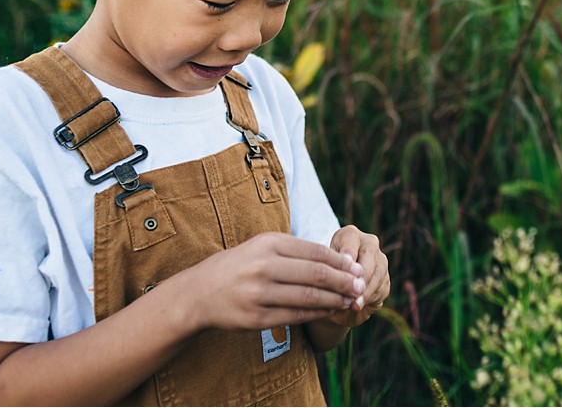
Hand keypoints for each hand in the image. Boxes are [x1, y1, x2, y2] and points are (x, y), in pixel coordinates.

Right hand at [181, 232, 364, 330]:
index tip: (357, 268)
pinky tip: (330, 312)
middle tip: (361, 287)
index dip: (341, 261)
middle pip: (317, 274)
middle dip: (344, 282)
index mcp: (269, 243)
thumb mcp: (262, 247)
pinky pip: (295, 316)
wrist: (200, 293)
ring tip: (351, 301)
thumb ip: (295, 250)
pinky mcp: (256, 318)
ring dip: (335, 300)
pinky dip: (317, 314)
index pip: (315, 251)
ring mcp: (259, 293)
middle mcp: (264, 266)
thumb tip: (338, 259)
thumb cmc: (239, 266)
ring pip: (309, 297)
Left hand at [324, 225, 388, 326]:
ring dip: (366, 290)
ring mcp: (380, 260)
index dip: (348, 253)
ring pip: (377, 273)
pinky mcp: (385, 278)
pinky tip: (358, 305)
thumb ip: (329, 271)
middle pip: (369, 255)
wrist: (335, 287)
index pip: (350, 240)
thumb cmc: (324, 275)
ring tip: (354, 304)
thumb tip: (340, 282)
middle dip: (361, 274)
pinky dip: (370, 297)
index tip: (344, 266)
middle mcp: (368, 243)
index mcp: (349, 235)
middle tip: (353, 289)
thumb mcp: (321, 269)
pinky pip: (381, 287)